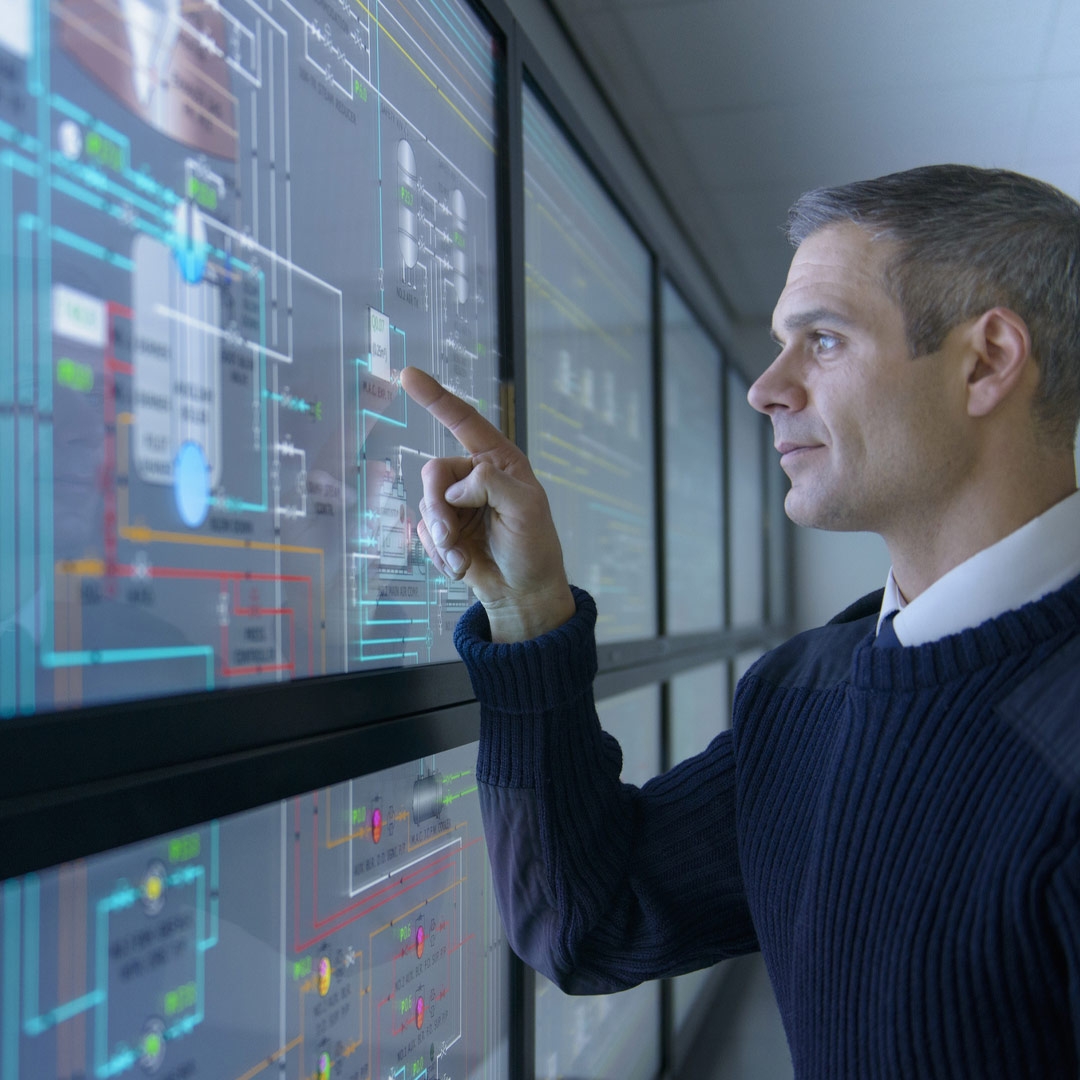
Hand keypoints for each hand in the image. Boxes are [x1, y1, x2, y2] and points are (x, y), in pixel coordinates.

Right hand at [399, 367, 575, 642]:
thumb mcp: (526, 510)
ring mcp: (456, 504)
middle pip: (433, 472)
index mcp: (498, 462)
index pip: (464, 422)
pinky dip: (439, 553)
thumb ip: (492, 485)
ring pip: (425, 505)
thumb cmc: (534, 548)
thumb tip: (455, 488)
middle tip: (451, 536)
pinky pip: (423, 532)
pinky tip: (461, 566)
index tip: (408, 375)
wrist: (521, 594)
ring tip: (463, 560)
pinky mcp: (444, 530)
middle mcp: (474, 477)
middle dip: (438, 508)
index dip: (436, 398)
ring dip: (441, 538)